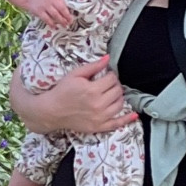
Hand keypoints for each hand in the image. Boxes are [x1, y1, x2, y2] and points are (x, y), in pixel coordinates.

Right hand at [11, 57, 136, 136]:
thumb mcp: (75, 74)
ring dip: (118, 97)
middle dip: (114, 85)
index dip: (110, 75)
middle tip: (106, 84)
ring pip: (120, 104)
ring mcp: (100, 117)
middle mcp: (98, 104)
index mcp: (92, 90)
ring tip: (111, 94)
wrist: (51, 111)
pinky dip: (127, 119)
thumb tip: (108, 59)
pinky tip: (134, 114)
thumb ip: (93, 67)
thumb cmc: (62, 91)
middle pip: (117, 91)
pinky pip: (117, 123)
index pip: (112, 79)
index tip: (105, 76)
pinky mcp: (99, 127)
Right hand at [29, 0, 74, 30]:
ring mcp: (44, 7)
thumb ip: (60, 2)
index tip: (71, 19)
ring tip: (64, 26)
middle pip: (59, 11)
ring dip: (60, 21)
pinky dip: (51, 23)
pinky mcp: (39, 12)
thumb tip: (68, 11)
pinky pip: (46, 19)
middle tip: (68, 23)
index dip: (67, 13)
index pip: (63, 6)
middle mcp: (50, 1)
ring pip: (54, 15)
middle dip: (65, 18)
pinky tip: (54, 27)